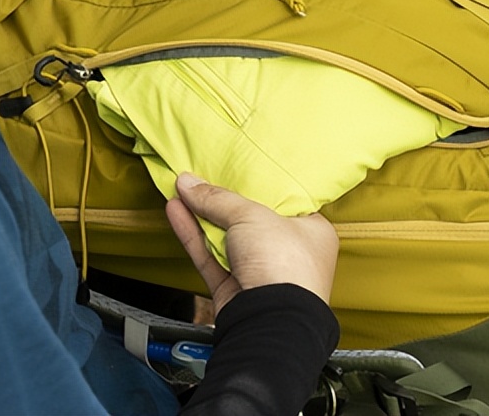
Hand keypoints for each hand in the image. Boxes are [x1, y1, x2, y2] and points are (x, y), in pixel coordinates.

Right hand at [166, 172, 337, 316]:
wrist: (270, 321)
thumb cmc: (284, 266)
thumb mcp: (252, 216)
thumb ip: (218, 198)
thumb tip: (188, 182)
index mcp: (311, 231)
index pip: (283, 201)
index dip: (258, 184)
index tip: (235, 167)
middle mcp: (287, 252)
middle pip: (250, 219)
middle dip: (223, 200)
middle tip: (202, 176)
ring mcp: (259, 271)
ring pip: (226, 238)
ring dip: (202, 214)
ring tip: (181, 188)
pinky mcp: (234, 288)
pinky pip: (211, 256)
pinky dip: (194, 235)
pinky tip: (176, 211)